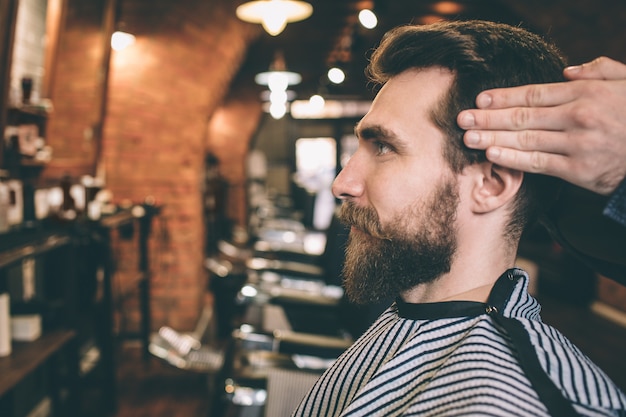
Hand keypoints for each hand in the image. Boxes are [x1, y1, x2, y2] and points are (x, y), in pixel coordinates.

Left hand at [457, 56, 625, 195]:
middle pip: (522, 116)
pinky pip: (538, 163)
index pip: (534, 93)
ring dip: (492, 137)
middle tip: (462, 118)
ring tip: (468, 137)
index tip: (480, 98)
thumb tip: (567, 71)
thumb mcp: (625, 84)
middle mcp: (577, 116)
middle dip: (488, 117)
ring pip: (525, 139)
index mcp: (585, 93)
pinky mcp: (578, 170)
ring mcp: (576, 144)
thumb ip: (598, 71)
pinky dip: (513, 158)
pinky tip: (492, 153)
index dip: (504, 97)